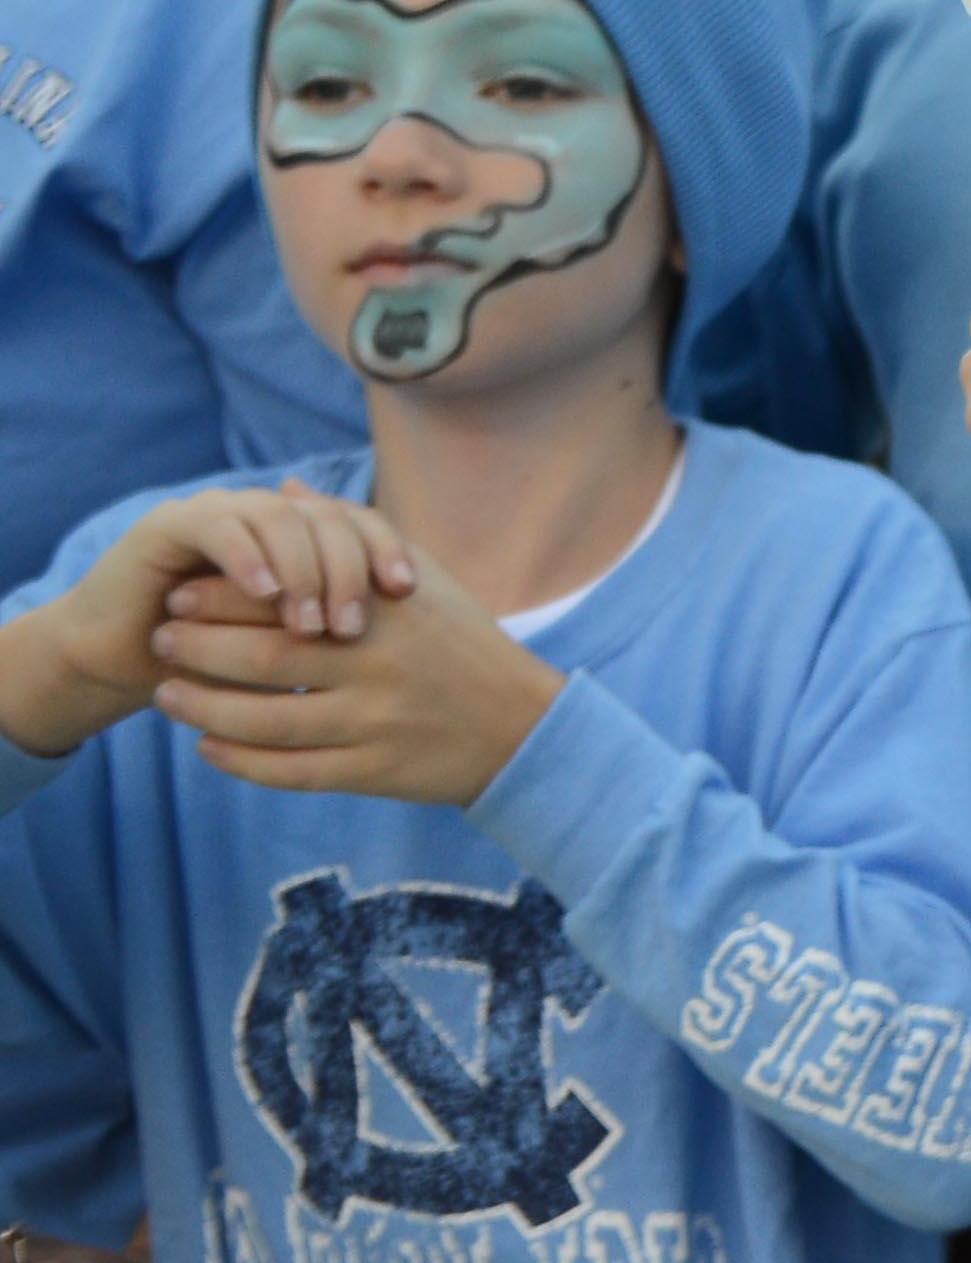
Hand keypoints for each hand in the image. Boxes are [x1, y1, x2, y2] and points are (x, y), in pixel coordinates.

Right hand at [0, 481, 421, 759]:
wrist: (128, 662)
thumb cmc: (223, 665)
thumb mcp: (294, 649)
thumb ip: (340, 628)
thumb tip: (421, 634)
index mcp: (303, 532)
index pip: (361, 523)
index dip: (387, 551)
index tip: (409, 596)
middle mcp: (266, 511)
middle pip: (328, 517)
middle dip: (347, 569)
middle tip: (353, 626)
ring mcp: (220, 511)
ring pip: (280, 518)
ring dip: (301, 570)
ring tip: (310, 623)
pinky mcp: (170, 524)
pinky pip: (221, 527)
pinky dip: (248, 558)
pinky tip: (264, 594)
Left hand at [146, 564, 562, 807]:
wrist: (520, 725)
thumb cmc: (462, 641)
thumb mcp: (420, 576)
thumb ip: (352, 536)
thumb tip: (288, 490)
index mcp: (385, 612)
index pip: (286, 598)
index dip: (222, 597)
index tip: (179, 592)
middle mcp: (377, 667)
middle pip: (264, 659)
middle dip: (198, 649)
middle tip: (157, 640)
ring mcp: (374, 723)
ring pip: (265, 722)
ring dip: (203, 710)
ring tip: (164, 695)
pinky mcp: (372, 771)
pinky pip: (290, 772)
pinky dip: (239, 762)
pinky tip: (207, 749)